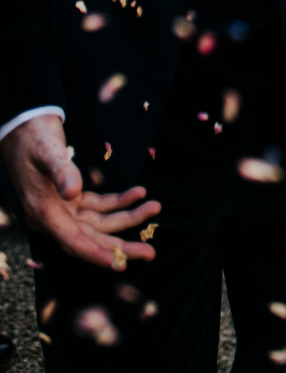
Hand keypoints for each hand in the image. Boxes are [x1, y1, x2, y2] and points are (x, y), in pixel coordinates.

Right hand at [0, 114, 159, 267]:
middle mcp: (53, 217)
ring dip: (127, 218)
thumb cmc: (33, 139)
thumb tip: (73, 193)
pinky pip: (98, 206)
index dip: (96, 254)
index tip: (119, 264)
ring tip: (154, 209)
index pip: (73, 242)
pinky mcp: (71, 198)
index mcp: (44, 212)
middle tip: (150, 252)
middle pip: (91, 239)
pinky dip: (119, 201)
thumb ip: (61, 171)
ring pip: (99, 223)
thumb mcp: (46, 151)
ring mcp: (63, 208)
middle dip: (121, 247)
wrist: (24, 129)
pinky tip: (138, 193)